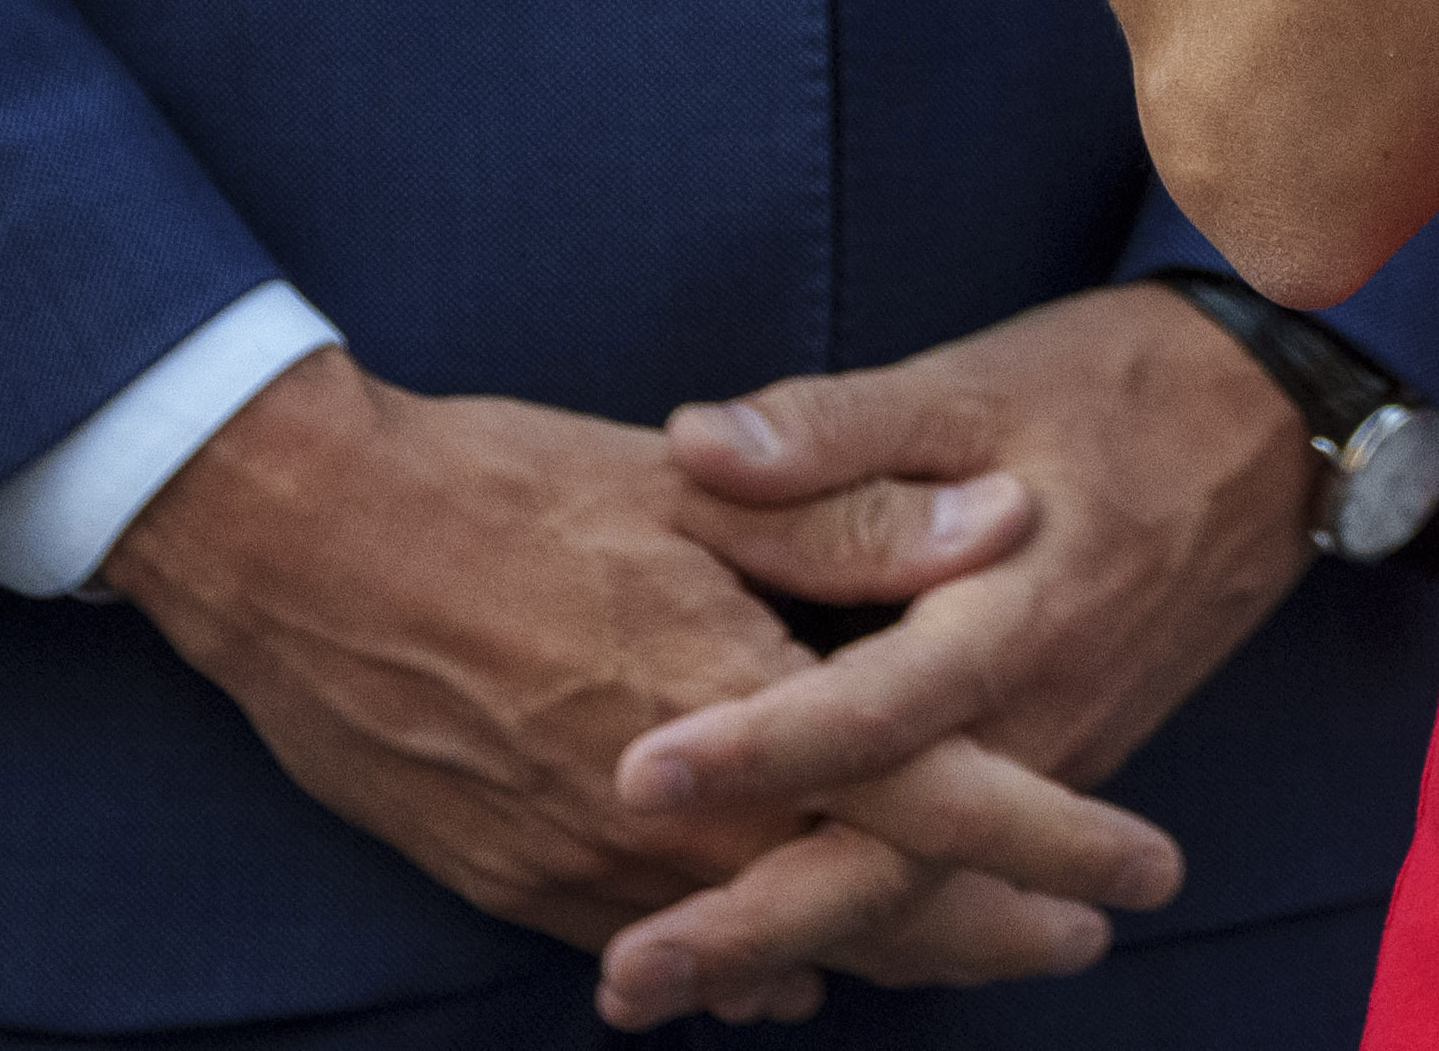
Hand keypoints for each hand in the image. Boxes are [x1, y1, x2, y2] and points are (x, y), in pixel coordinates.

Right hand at [100, 351, 1179, 1014]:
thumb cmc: (495, 488)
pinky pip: (668, 951)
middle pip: (872, 910)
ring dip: (883, 950)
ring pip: (773, 947)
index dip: (1052, 840)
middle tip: (1083, 939)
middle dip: (992, 933)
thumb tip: (1008, 519)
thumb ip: (852, 517)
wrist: (294, 550)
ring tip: (975, 945)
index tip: (1144, 867)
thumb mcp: (690, 482)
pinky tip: (792, 957)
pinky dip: (751, 956)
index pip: (934, 799)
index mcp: (733, 703)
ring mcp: (588, 869)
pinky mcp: (519, 886)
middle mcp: (671, 818)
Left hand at [595, 287, 1309, 1023]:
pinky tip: (765, 956)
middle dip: (760, 928)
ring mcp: (1049, 756)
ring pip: (920, 887)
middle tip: (632, 979)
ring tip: (662, 984)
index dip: (759, 747)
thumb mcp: (975, 382)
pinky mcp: (1049, 763)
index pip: (875, 709)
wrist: (1274, 432)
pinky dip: (859, 921)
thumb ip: (835, 427)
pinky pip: (949, 870)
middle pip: (896, 861)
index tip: (639, 776)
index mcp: (1012, 612)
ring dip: (793, 942)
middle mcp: (1035, 716)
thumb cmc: (1112, 389)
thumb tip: (695, 449)